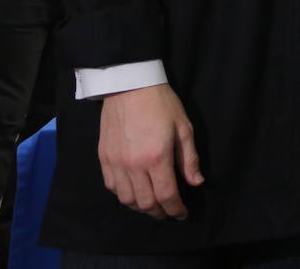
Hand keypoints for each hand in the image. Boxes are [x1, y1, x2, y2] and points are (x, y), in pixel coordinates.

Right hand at [98, 84, 202, 218]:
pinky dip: (124, 196)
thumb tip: (196, 182)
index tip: (182, 214)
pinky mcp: (103, 158)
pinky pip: (112, 187)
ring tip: (153, 205)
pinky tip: (134, 192)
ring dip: (141, 207)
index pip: (166, 195)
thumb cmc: (162, 104)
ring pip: (126, 199)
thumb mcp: (184, 128)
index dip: (175, 209)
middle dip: (159, 212)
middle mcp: (133, 166)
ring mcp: (115, 163)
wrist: (130, 86)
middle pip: (145, 203)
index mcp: (157, 158)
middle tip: (169, 211)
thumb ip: (189, 159)